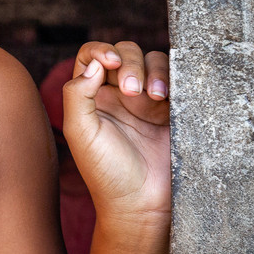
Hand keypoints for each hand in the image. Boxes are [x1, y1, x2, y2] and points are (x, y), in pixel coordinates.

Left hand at [63, 41, 170, 229]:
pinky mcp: (172, 109)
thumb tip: (93, 64)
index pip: (91, 57)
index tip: (109, 63)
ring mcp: (147, 100)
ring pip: (152, 61)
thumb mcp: (81, 133)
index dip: (100, 50)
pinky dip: (171, 78)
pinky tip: (166, 97)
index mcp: (90, 97)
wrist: (143, 203)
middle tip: (132, 91)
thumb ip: (77, 94)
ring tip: (153, 97)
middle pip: (123, 53)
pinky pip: (176, 78)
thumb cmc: (107, 172)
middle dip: (129, 63)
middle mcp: (117, 94)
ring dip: (153, 70)